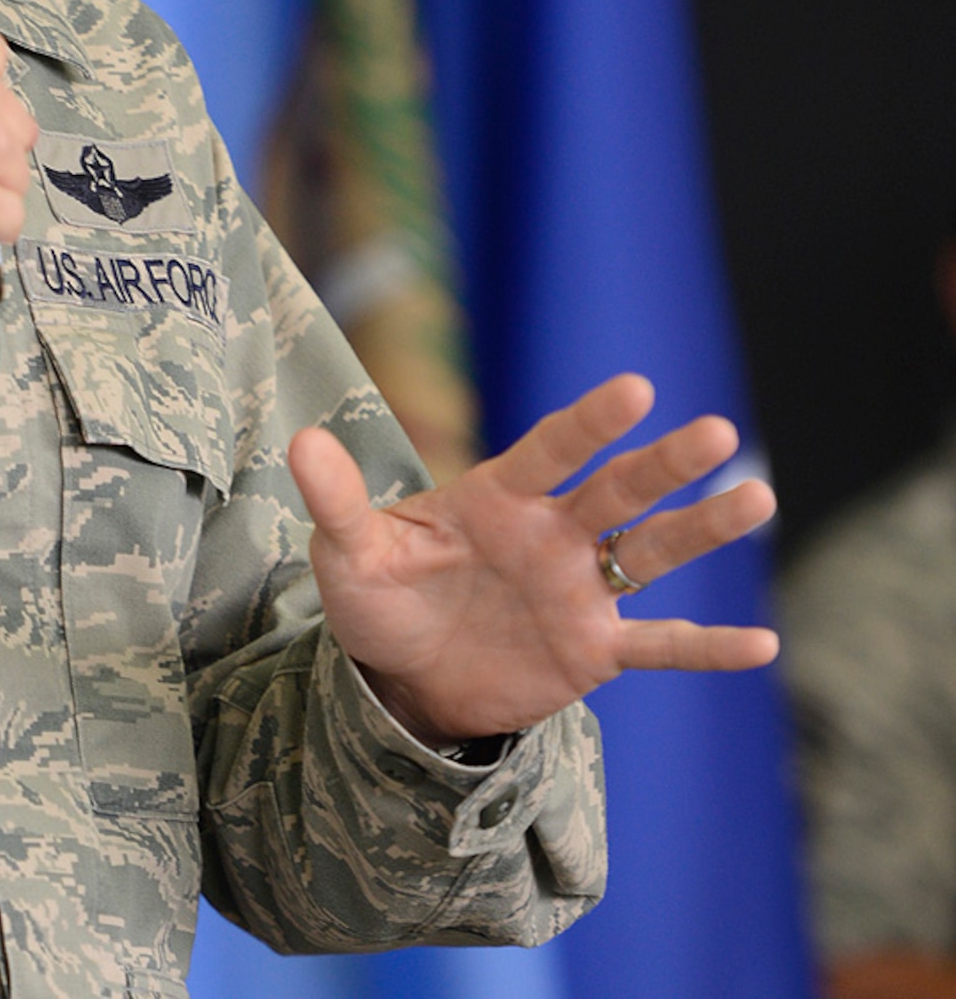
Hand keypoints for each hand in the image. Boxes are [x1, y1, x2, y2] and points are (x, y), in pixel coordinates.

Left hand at [287, 373, 778, 745]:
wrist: (401, 675)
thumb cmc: (377, 598)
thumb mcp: (347, 552)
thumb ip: (336, 499)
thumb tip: (300, 440)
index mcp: (497, 497)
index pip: (551, 449)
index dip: (590, 422)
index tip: (636, 388)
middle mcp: (551, 534)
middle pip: (618, 490)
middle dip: (665, 463)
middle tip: (715, 430)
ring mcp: (578, 590)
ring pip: (653, 553)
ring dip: (703, 529)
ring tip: (757, 497)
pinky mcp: (593, 650)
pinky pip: (659, 645)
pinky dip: (706, 647)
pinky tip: (764, 644)